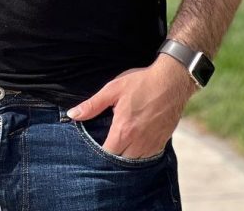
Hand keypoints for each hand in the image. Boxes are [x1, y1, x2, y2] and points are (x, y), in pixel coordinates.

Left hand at [66, 56, 195, 157]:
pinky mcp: (162, 143)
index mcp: (123, 130)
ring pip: (135, 161)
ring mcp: (152, 144)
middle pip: (121, 160)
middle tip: (107, 141)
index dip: (99, 151)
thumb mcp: (113, 90)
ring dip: (126, 155)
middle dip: (113, 153)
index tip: (96, 143)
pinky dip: (140, 153)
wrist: (171, 82)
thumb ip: (92, 105)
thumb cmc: (141, 83)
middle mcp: (138, 142)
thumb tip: (72, 114)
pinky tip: (135, 141)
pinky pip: (148, 157)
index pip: (107, 153)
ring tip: (120, 142)